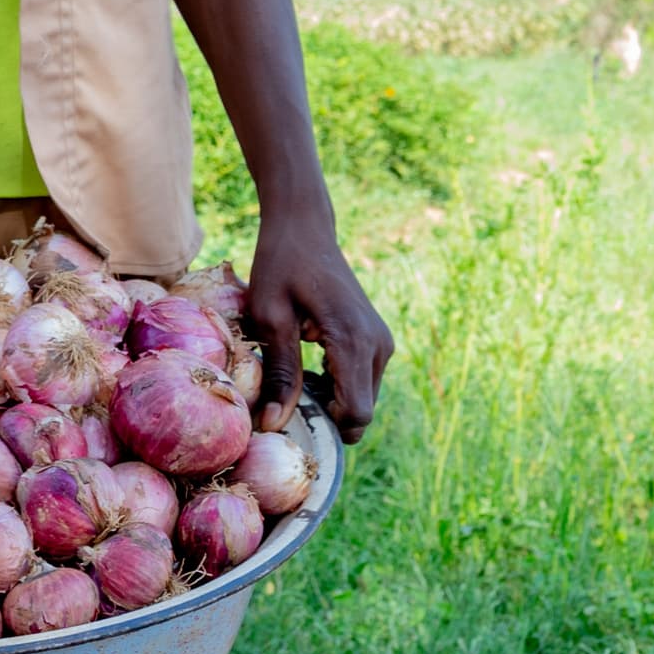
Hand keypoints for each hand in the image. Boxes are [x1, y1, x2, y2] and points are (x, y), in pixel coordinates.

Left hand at [246, 212, 394, 443]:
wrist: (305, 228)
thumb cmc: (281, 265)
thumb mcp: (271, 318)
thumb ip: (279, 373)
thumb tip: (273, 424)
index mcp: (353, 339)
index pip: (356, 412)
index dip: (324, 425)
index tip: (291, 413)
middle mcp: (378, 344)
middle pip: (362, 413)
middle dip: (327, 418)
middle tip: (288, 396)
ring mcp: (382, 342)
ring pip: (364, 400)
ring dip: (332, 401)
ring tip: (297, 377)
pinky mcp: (378, 340)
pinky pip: (363, 382)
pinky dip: (339, 387)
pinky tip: (311, 367)